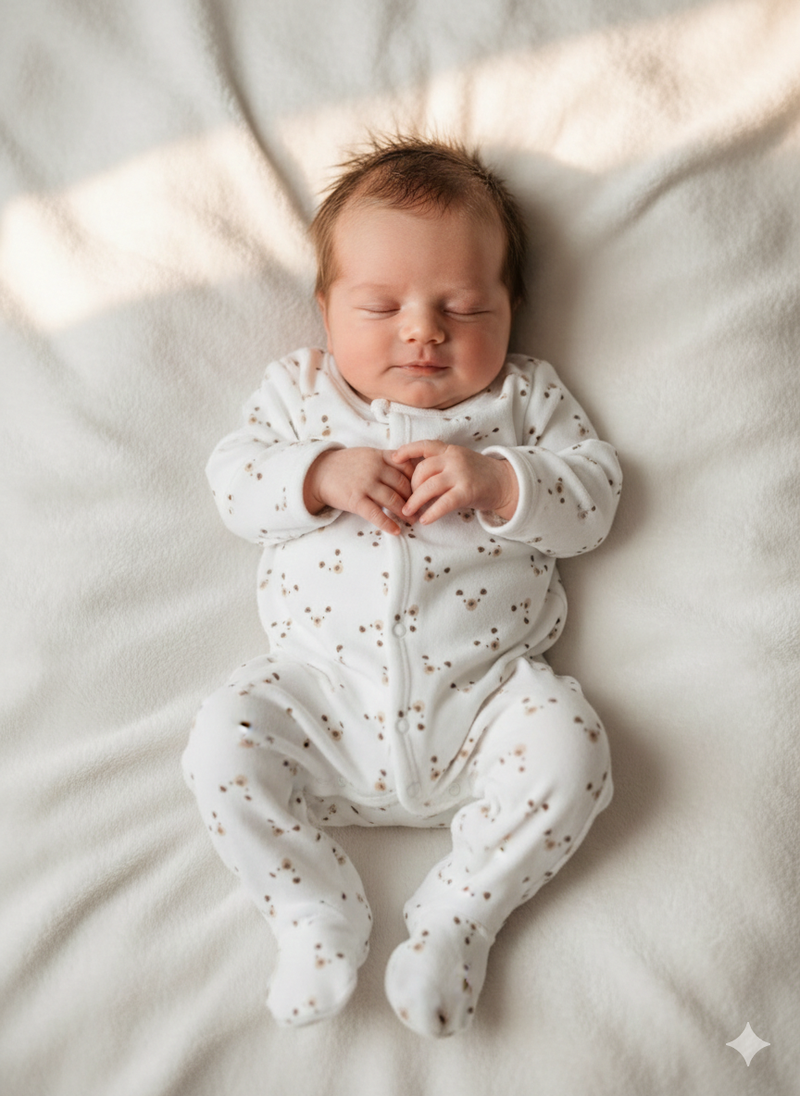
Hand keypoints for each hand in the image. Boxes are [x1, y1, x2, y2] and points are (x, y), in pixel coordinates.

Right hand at [303, 447, 417, 534]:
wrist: (318, 472)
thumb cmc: (345, 465)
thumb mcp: (367, 454)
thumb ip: (386, 460)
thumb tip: (410, 470)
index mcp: (380, 456)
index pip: (407, 467)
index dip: (418, 480)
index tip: (425, 490)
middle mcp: (374, 469)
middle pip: (403, 485)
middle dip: (415, 499)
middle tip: (423, 509)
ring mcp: (365, 484)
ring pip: (392, 500)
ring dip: (405, 513)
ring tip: (412, 521)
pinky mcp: (355, 500)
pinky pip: (376, 514)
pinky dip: (388, 524)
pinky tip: (396, 531)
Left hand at [391, 440, 518, 524]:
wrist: (505, 483)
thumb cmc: (478, 475)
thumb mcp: (459, 462)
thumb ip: (440, 465)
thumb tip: (412, 477)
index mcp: (450, 450)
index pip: (424, 446)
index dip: (406, 451)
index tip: (393, 459)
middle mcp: (454, 459)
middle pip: (422, 470)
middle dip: (410, 486)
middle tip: (405, 499)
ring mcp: (461, 474)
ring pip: (429, 486)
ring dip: (415, 501)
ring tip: (408, 513)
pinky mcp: (467, 491)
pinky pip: (444, 502)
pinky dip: (432, 512)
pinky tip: (425, 520)